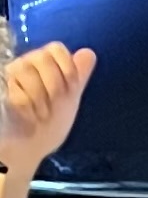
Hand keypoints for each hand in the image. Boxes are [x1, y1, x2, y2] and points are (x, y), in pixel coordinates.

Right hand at [0, 40, 96, 171]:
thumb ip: (78, 76)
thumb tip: (89, 52)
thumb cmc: (48, 123)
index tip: (70, 91)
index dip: (67, 69)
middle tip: (54, 106)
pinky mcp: (2, 93)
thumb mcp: (68, 100)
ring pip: (28, 74)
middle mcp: (24, 65)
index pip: (56, 49)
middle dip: (55, 86)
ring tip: (41, 116)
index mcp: (43, 63)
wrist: (29, 148)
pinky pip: (19, 96)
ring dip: (41, 101)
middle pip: (43, 58)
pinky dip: (29, 112)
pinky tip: (30, 120)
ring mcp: (10, 78)